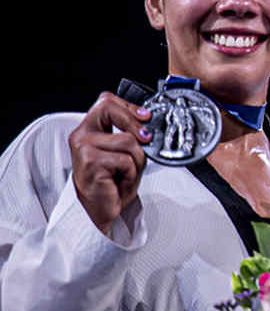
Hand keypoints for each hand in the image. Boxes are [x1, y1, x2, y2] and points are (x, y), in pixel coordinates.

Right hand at [69, 93, 151, 232]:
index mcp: (89, 129)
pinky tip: (120, 181)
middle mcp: (81, 135)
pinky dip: (131, 173)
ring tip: (126, 172)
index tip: (146, 116)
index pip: (106, 102)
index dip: (129, 106)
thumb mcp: (124, 152)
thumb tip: (148, 123)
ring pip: (127, 140)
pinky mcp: (90, 162)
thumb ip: (130, 134)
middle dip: (134, 124)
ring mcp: (83, 148)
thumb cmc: (112, 181)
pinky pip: (126, 160)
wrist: (101, 208)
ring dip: (136, 160)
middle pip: (109, 109)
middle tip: (147, 139)